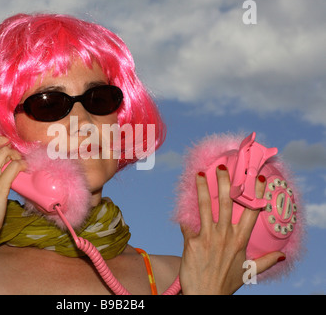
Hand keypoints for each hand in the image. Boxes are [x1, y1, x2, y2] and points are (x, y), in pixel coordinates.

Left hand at [178, 165, 284, 294]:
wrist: (205, 296)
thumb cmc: (226, 283)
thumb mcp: (248, 272)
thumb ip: (266, 261)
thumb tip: (283, 255)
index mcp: (240, 240)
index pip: (251, 212)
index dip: (255, 194)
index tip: (257, 178)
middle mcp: (225, 236)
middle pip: (226, 203)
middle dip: (224, 183)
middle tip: (221, 167)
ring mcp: (208, 238)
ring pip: (205, 207)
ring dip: (202, 189)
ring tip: (198, 174)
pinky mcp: (192, 243)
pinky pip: (187, 224)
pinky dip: (183, 215)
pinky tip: (180, 203)